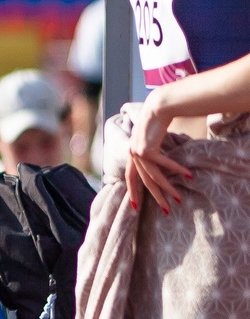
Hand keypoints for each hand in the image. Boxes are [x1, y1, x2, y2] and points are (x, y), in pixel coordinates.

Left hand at [123, 94, 190, 212]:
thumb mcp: (152, 142)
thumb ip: (152, 153)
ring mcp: (137, 152)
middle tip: (165, 210)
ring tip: (178, 198)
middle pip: (143, 181)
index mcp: (132, 155)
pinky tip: (187, 175)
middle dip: (154, 197)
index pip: (131, 177)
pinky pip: (163, 163)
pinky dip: (176, 169)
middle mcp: (132, 155)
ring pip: (153, 176)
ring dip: (167, 187)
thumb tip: (160, 165)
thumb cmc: (157, 124)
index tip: (136, 206)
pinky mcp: (146, 149)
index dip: (133, 191)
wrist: (157, 108)